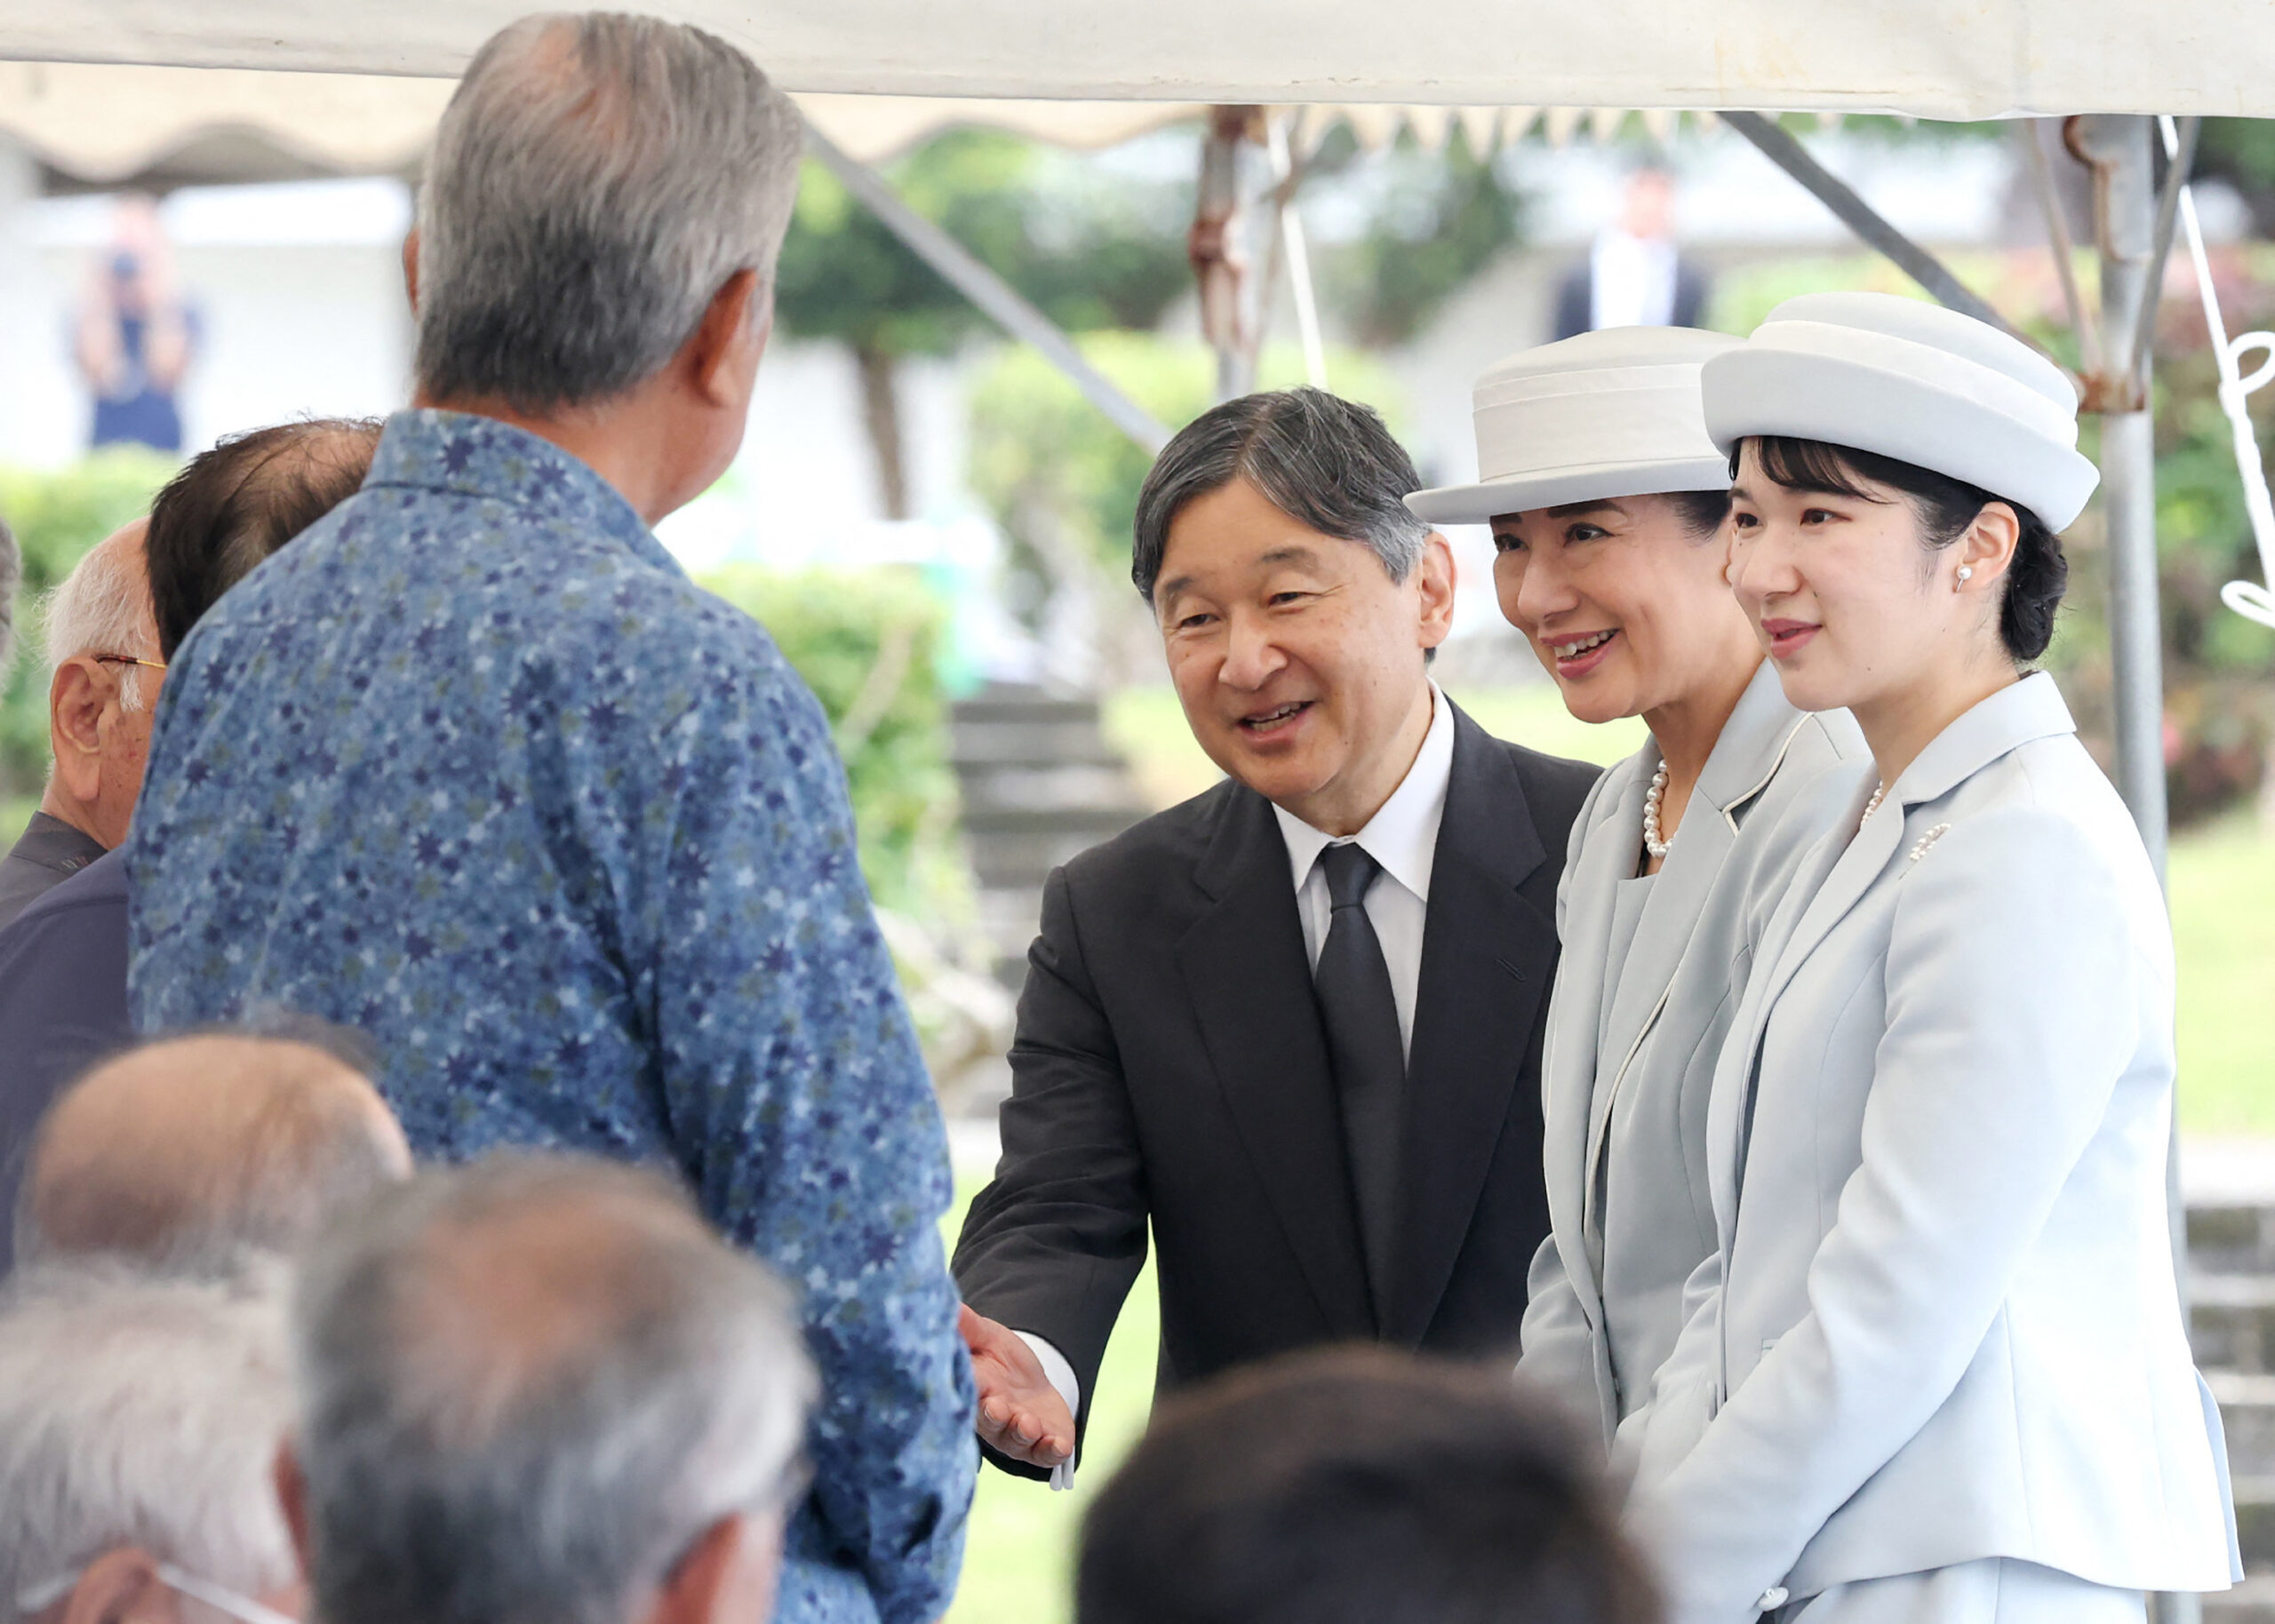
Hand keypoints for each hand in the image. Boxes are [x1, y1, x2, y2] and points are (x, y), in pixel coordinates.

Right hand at [959, 1304, 1074, 1468]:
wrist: (1030, 1382)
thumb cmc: (998, 1360)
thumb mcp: (985, 1336)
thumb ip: (965, 1324)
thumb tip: (941, 1302)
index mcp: (974, 1390)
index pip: (966, 1392)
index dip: (967, 1392)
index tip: (972, 1385)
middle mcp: (992, 1419)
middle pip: (989, 1423)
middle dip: (993, 1418)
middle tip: (997, 1407)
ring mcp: (1017, 1434)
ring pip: (1016, 1441)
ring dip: (1022, 1433)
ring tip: (1028, 1422)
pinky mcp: (1043, 1443)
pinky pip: (1045, 1454)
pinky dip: (1051, 1451)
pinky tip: (1058, 1444)